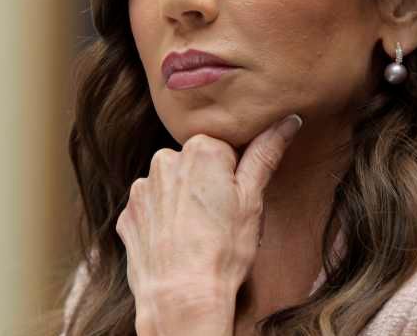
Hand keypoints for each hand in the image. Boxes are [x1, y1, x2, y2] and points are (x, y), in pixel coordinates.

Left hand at [115, 113, 303, 335]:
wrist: (181, 297)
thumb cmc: (224, 250)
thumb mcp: (253, 200)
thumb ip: (265, 154)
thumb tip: (287, 120)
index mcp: (201, 149)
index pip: (224, 150)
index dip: (234, 178)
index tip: (234, 202)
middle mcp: (165, 160)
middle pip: (194, 165)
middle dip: (206, 185)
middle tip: (218, 221)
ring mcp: (142, 188)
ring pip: (171, 187)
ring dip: (181, 203)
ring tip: (196, 236)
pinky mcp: (128, 215)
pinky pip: (150, 210)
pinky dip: (162, 223)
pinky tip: (175, 243)